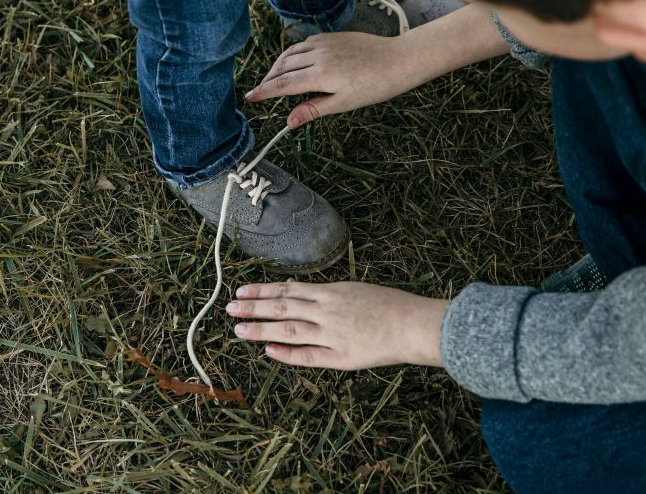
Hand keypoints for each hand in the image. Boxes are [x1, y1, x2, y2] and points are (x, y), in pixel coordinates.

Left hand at [226, 280, 448, 369]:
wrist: (415, 324)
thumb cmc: (390, 305)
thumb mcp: (354, 289)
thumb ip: (325, 292)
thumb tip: (295, 288)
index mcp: (331, 292)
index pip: (288, 289)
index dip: (262, 290)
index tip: (241, 290)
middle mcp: (327, 310)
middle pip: (282, 307)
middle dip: (254, 306)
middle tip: (229, 307)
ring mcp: (333, 333)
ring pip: (289, 329)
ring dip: (262, 329)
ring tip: (239, 328)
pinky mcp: (342, 357)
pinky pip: (309, 356)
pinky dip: (287, 354)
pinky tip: (268, 352)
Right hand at [246, 32, 416, 127]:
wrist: (398, 60)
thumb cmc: (375, 86)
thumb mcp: (344, 103)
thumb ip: (313, 109)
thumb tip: (289, 121)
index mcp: (320, 75)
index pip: (283, 84)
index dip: (264, 92)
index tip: (250, 98)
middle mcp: (318, 55)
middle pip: (282, 66)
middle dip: (268, 79)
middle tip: (260, 91)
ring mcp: (324, 42)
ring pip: (291, 52)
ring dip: (278, 65)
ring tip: (273, 78)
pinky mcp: (331, 36)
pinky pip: (304, 43)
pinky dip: (293, 53)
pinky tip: (294, 62)